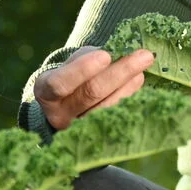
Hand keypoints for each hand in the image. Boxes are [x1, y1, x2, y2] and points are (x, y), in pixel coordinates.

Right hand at [33, 46, 154, 128]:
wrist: (65, 103)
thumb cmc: (71, 75)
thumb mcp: (72, 62)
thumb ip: (90, 58)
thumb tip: (120, 54)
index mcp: (45, 92)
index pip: (60, 83)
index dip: (82, 70)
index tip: (105, 55)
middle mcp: (59, 115)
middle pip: (91, 94)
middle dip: (119, 72)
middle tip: (144, 55)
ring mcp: (78, 129)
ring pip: (108, 106)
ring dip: (130, 83)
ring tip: (145, 64)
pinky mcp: (97, 135)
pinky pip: (117, 115)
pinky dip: (130, 95)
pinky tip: (138, 79)